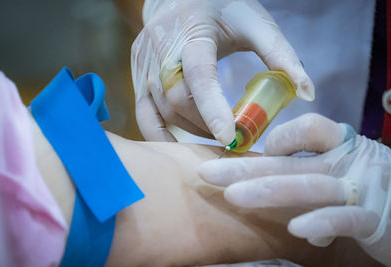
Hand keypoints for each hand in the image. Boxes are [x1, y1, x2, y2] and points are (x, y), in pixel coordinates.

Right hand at [131, 0, 313, 144]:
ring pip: (162, 110)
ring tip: (214, 136)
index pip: (200, 75)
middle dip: (206, 124)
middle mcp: (162, 50)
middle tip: (233, 138)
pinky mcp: (138, 76)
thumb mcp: (255, 24)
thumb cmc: (221, 8)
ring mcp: (145, 65)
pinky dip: (160, 134)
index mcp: (193, 33)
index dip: (213, 108)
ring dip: (190, 130)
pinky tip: (179, 147)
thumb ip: (281, 56)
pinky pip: (143, 114)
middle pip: (179, 100)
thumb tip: (308, 93)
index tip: (230, 136)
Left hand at [198, 113, 390, 264]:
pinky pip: (344, 219)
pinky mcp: (374, 218)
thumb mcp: (340, 167)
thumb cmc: (367, 185)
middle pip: (291, 161)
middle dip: (245, 168)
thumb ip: (307, 165)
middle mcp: (347, 161)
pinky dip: (320, 222)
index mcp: (340, 144)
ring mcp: (361, 188)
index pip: (308, 128)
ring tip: (233, 197)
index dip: (279, 138)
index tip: (256, 153)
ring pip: (310, 186)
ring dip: (269, 191)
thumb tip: (262, 169)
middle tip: (207, 173)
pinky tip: (295, 229)